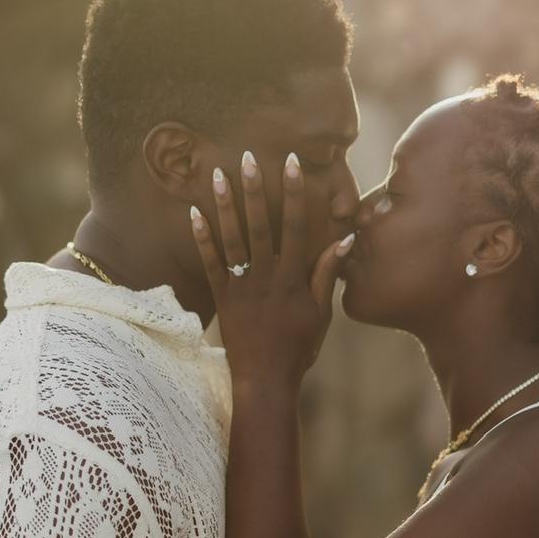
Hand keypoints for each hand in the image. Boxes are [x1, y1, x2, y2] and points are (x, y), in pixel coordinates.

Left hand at [191, 151, 351, 386]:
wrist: (266, 381)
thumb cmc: (299, 348)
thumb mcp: (321, 313)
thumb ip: (328, 274)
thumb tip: (344, 239)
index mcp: (293, 279)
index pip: (297, 227)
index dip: (295, 194)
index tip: (293, 164)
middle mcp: (266, 278)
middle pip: (261, 225)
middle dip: (256, 189)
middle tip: (248, 156)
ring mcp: (241, 287)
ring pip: (232, 238)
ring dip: (225, 205)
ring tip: (217, 174)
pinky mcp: (222, 298)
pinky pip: (210, 263)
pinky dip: (202, 238)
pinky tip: (194, 212)